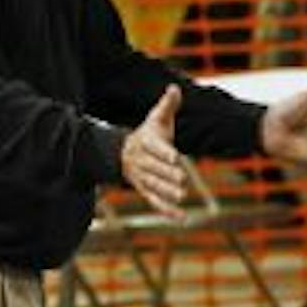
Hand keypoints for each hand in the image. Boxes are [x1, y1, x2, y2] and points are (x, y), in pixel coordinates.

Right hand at [122, 85, 185, 218]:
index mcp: (146, 142)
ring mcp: (142, 178)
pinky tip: (182, 217)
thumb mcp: (156, 118)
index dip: (165, 153)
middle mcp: (142, 161)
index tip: (176, 157)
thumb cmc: (149, 133)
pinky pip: (154, 202)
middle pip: (155, 169)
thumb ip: (167, 105)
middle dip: (168, 175)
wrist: (124, 152)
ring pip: (153, 186)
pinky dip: (166, 210)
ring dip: (166, 192)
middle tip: (183, 179)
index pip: (156, 148)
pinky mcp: (145, 190)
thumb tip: (175, 89)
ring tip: (181, 196)